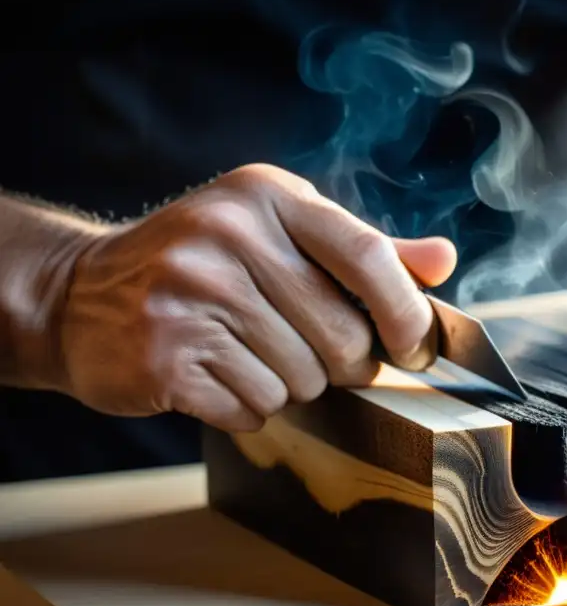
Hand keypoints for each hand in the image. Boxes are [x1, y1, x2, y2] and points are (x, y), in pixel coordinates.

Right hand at [58, 164, 456, 431]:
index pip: (367, 256)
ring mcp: (191, 295)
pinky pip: (253, 408)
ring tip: (249, 355)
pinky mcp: (165, 354)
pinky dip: (247, 407)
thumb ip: (364, 250)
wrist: (81, 294)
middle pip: (342, 337)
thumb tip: (445, 260)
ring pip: (300, 381)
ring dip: (289, 386)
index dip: (406, 313)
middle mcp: (228, 237)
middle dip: (341, 363)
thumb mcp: (280, 233)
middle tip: (310, 353)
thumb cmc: (205, 265)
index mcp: (268, 197)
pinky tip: (217, 377)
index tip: (416, 350)